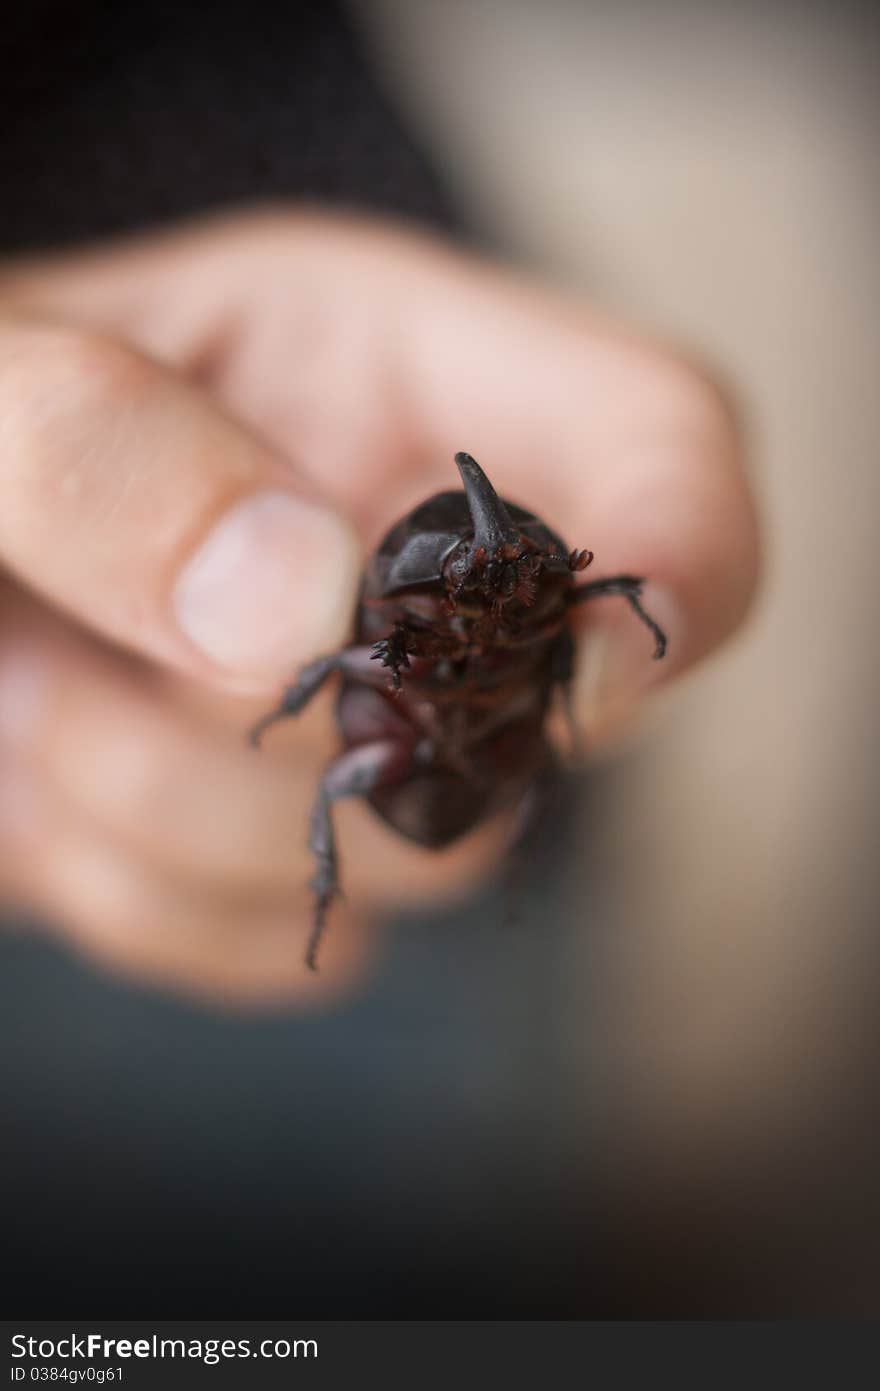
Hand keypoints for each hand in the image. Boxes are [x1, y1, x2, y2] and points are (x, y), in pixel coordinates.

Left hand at [0, 211, 757, 1004]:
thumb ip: (96, 445)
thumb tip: (299, 597)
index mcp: (386, 371)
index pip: (659, 441)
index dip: (683, 559)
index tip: (575, 683)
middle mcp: (413, 551)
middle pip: (536, 707)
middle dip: (303, 729)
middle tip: (60, 657)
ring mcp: (367, 707)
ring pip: (415, 854)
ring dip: (172, 812)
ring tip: (20, 691)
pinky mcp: (295, 836)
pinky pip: (304, 939)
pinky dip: (143, 898)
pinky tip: (40, 789)